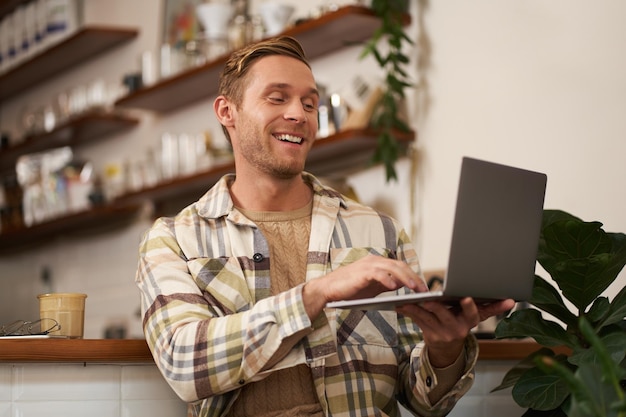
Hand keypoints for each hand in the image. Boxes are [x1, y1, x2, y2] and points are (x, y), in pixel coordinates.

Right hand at [303, 254, 427, 318]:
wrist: (328, 290)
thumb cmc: (349, 289)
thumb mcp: (372, 287)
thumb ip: (386, 284)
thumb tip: (401, 284)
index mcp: (378, 263)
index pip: (400, 267)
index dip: (413, 276)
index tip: (423, 288)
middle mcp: (374, 261)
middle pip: (400, 265)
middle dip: (414, 277)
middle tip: (424, 289)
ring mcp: (368, 265)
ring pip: (392, 268)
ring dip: (405, 278)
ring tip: (414, 288)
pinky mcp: (361, 272)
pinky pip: (378, 274)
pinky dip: (387, 279)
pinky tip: (394, 286)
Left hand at [396, 297, 514, 367]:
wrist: (447, 349)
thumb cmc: (461, 323)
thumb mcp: (476, 317)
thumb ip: (491, 307)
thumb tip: (512, 300)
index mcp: (469, 322)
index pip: (473, 315)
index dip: (470, 307)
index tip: (467, 299)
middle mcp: (457, 329)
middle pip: (446, 316)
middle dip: (437, 307)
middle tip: (429, 299)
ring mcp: (442, 332)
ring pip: (428, 318)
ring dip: (416, 309)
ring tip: (408, 300)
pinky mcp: (428, 333)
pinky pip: (417, 321)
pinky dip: (408, 312)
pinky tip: (399, 304)